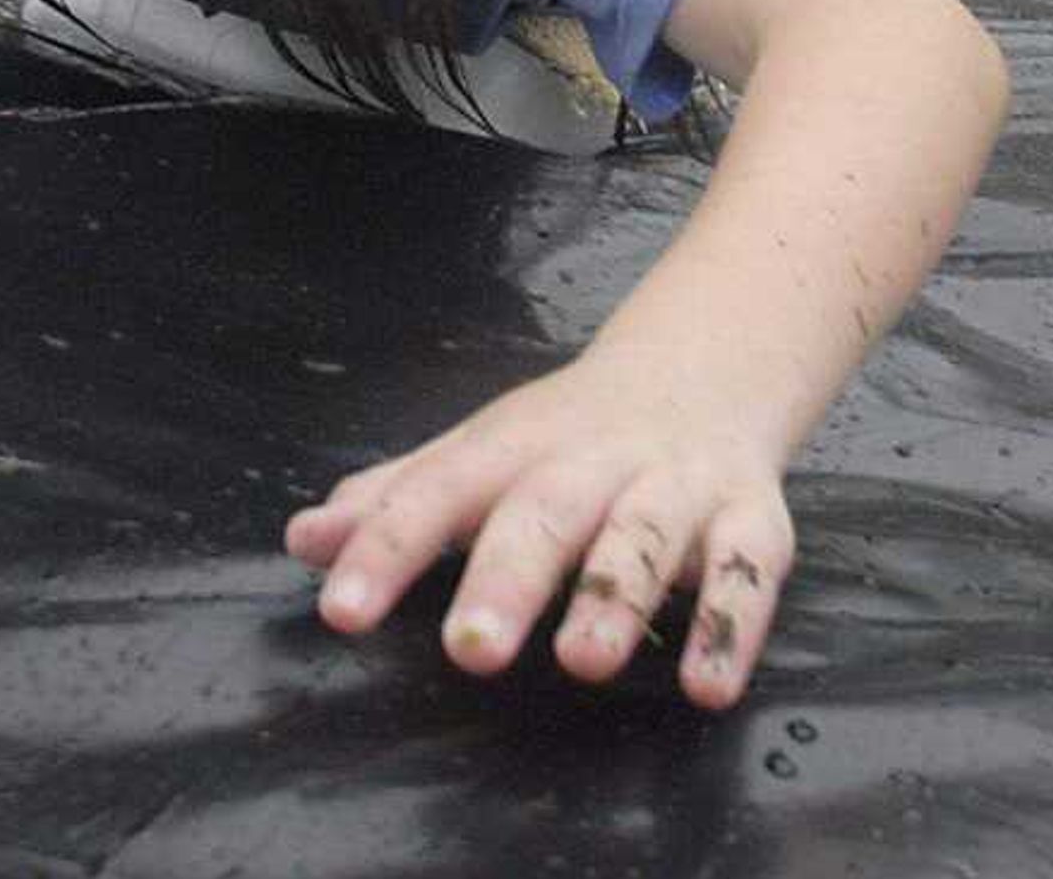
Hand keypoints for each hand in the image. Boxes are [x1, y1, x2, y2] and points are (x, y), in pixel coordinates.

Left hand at [284, 351, 797, 709]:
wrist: (704, 365)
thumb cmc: (567, 436)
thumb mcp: (477, 455)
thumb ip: (396, 500)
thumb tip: (302, 541)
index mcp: (511, 449)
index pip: (437, 493)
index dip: (385, 551)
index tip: (341, 612)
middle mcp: (592, 463)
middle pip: (545, 514)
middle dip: (507, 579)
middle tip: (471, 651)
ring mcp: (675, 488)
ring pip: (646, 536)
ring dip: (616, 597)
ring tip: (583, 662)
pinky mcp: (750, 520)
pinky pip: (747, 572)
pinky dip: (729, 626)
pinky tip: (705, 686)